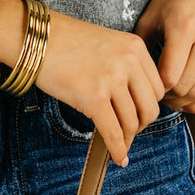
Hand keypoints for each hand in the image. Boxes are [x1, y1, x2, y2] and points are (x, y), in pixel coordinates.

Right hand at [0, 0, 163, 166]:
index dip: (148, 106)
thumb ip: (126, 67)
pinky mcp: (93, 97)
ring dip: (126, 138)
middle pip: (150, 107)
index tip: (138, 114)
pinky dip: (117, 149)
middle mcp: (129, 62)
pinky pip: (113, 132)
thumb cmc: (66, 41)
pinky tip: (118, 157)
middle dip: (141, 125)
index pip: (158, 88)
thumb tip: (135, 105)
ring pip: (132, 122)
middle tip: (129, 131)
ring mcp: (111, 79)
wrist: (36, 37)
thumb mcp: (108, 44)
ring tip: (118, 142)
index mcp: (135, 47)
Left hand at [135, 0, 194, 113]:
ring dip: (185, 102)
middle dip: (169, 98)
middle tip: (159, 97)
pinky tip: (190, 99)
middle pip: (186, 86)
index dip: (156, 88)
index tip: (148, 86)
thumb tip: (139, 82)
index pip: (169, 76)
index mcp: (184, 26)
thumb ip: (142, 50)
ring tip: (173, 98)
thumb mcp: (150, 17)